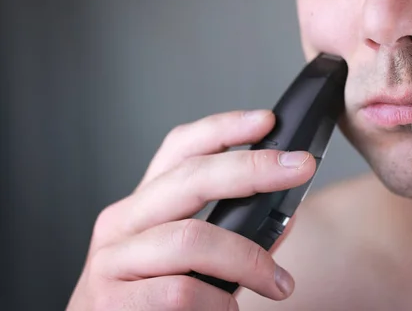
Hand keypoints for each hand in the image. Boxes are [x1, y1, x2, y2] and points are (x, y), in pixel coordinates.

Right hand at [66, 109, 315, 309]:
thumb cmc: (149, 298)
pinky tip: (230, 310)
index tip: (266, 120)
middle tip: (297, 168)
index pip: (180, 148)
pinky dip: (218, 302)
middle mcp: (123, 222)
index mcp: (144, 204)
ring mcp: (113, 260)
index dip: (223, 128)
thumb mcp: (184, 257)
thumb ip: (230, 235)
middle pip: (190, 177)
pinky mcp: (113, 302)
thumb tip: (284, 217)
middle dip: (251, 168)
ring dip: (248, 259)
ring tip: (279, 283)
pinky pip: (181, 291)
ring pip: (192, 239)